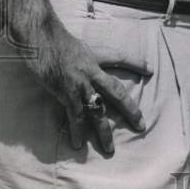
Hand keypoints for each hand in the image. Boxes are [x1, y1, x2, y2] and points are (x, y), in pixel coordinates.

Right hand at [21, 14, 145, 152]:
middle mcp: (92, 73)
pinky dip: (76, 130)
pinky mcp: (64, 93)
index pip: (121, 60)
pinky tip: (78, 144)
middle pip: (116, 93)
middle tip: (140, 125)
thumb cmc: (57, 42)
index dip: (136, 64)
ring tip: (110, 149)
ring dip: (103, 131)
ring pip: (96, 111)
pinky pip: (73, 116)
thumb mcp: (80, 46)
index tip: (150, 70)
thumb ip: (91, 57)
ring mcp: (79, 85)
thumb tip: (95, 65)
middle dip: (130, 110)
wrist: (39, 39)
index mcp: (96, 60)